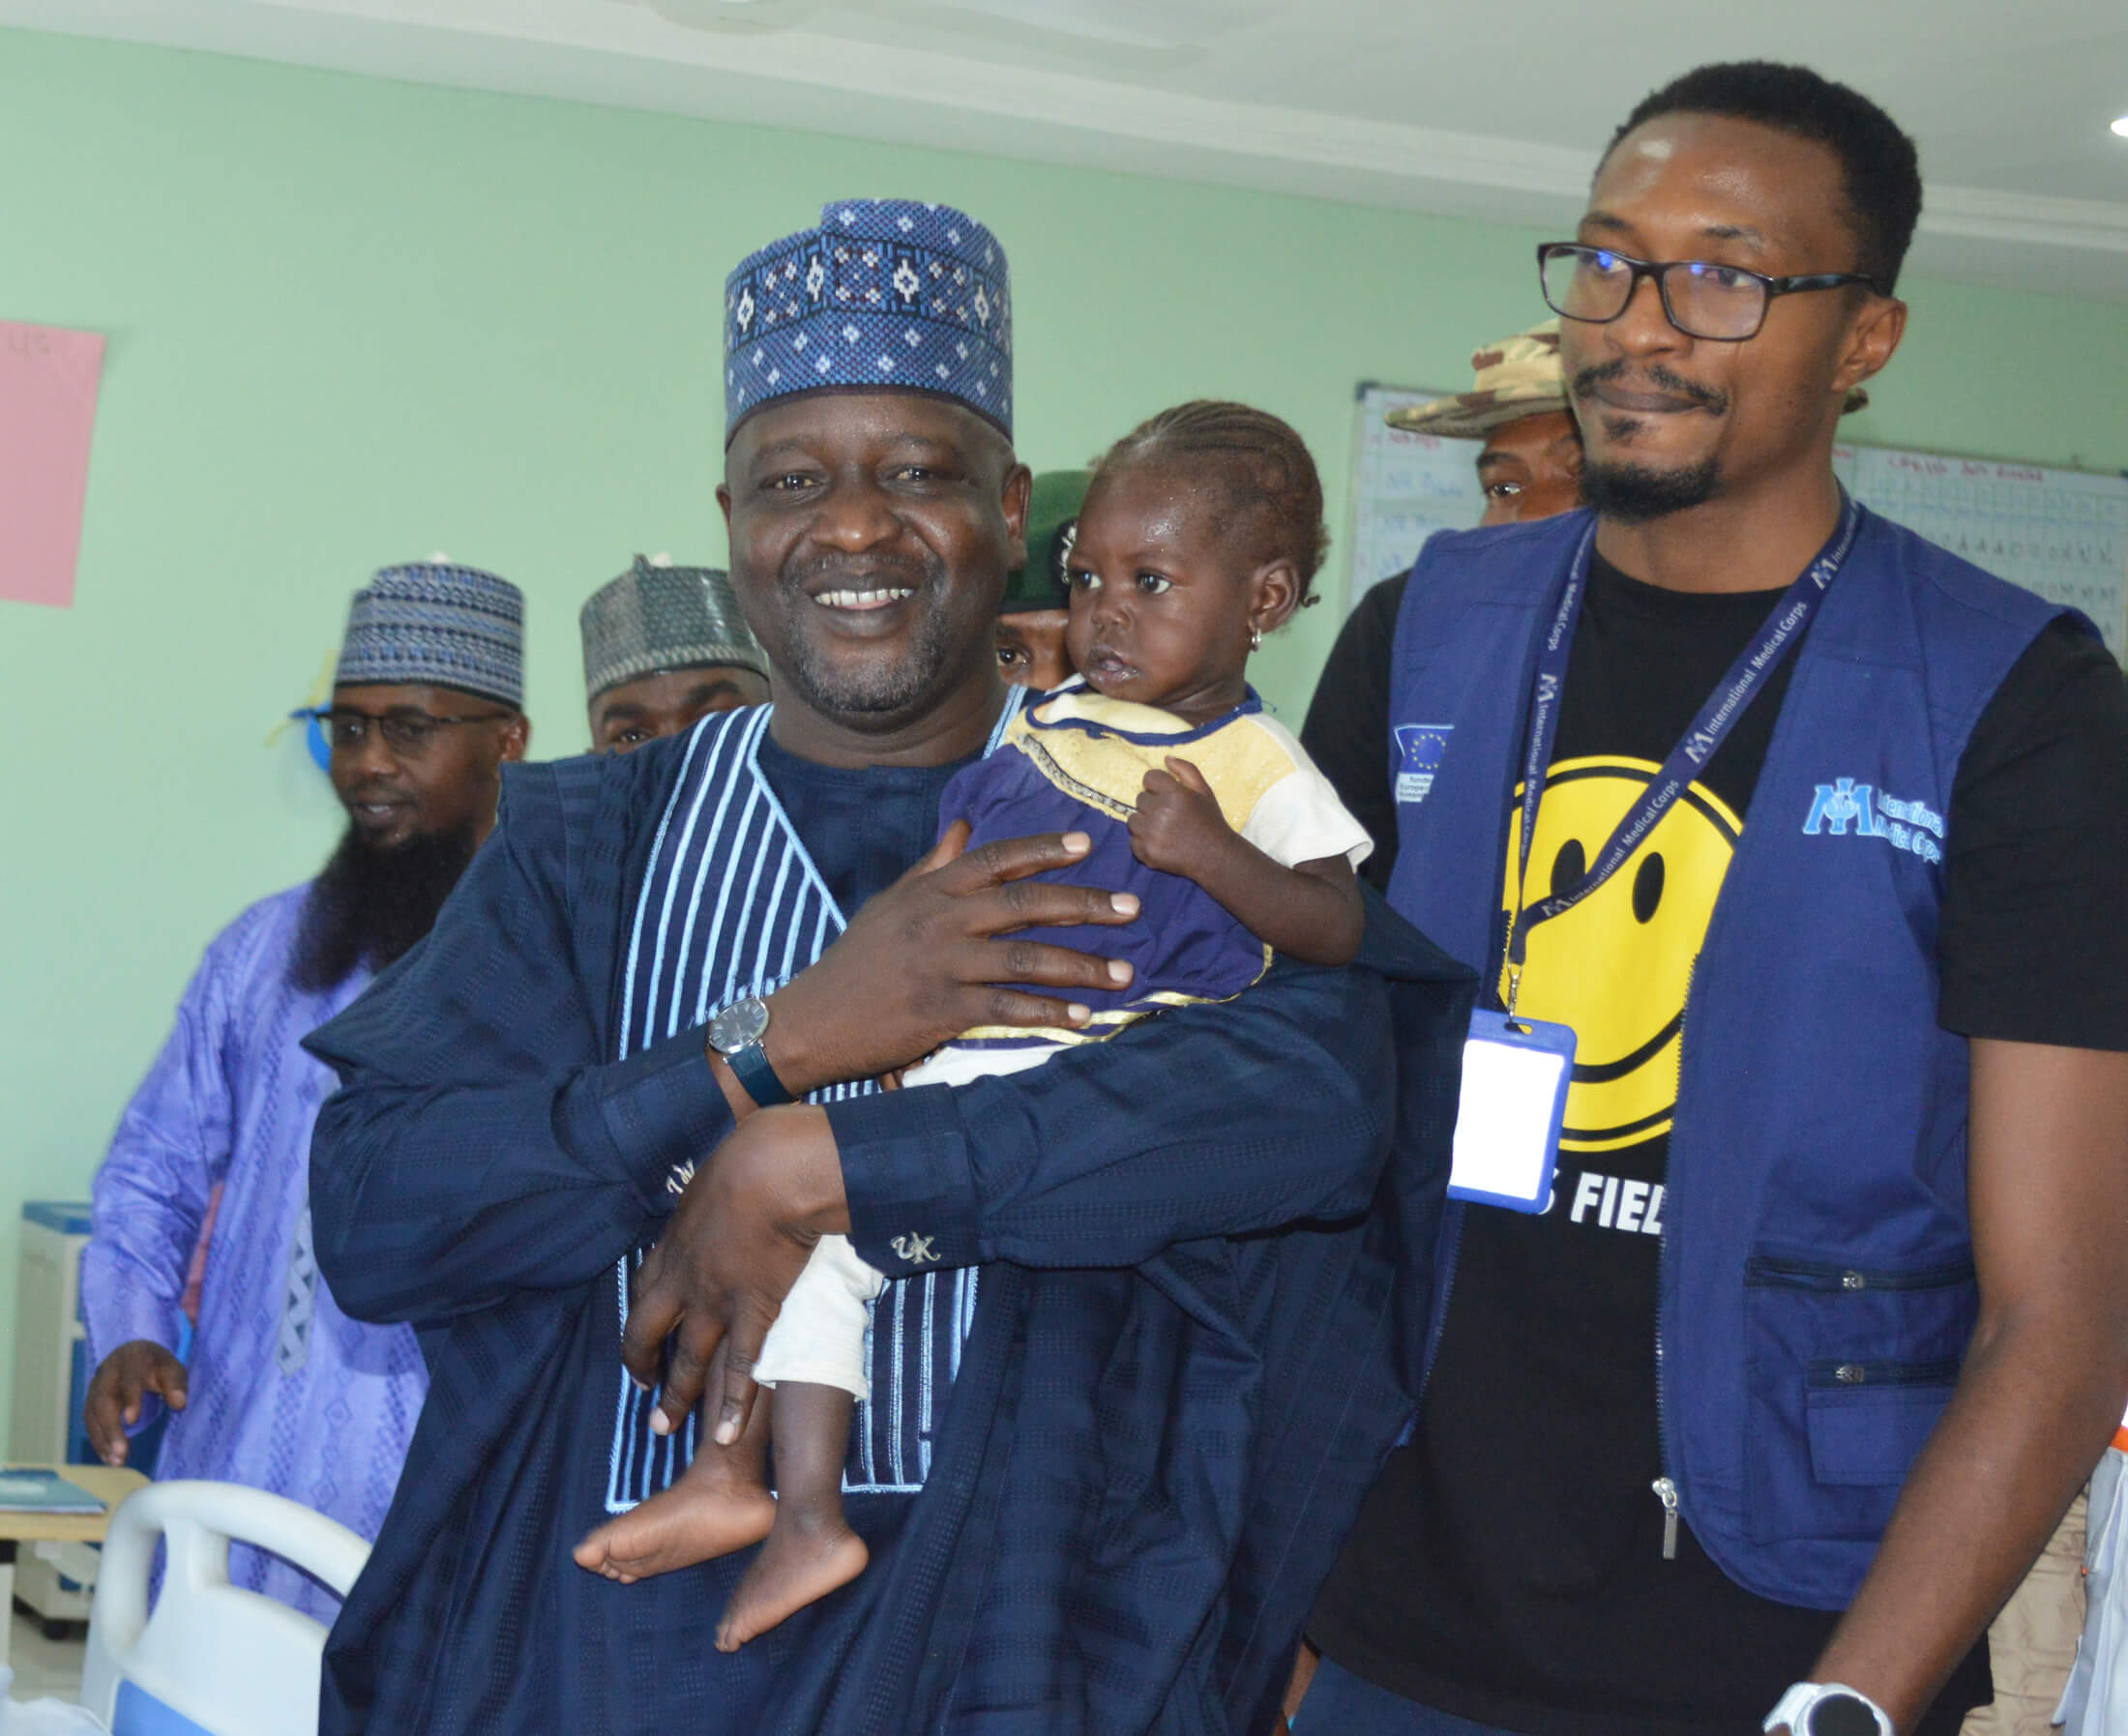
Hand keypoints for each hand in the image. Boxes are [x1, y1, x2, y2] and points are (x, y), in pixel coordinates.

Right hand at [84, 1340, 187, 1465]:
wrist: (134, 1354)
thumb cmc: (157, 1365)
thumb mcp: (173, 1368)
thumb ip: (177, 1384)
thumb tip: (180, 1404)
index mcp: (132, 1359)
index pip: (130, 1380)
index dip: (130, 1399)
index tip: (133, 1420)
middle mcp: (108, 1373)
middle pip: (104, 1401)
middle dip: (112, 1429)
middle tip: (121, 1453)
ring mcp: (95, 1387)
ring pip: (92, 1414)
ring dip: (102, 1439)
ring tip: (116, 1461)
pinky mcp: (89, 1400)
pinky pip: (89, 1422)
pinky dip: (98, 1440)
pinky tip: (108, 1457)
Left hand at [620, 1105, 845, 1447]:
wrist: (775, 1171)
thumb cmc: (752, 1157)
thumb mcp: (714, 1176)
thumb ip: (711, 1201)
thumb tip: (720, 1194)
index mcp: (673, 1243)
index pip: (645, 1291)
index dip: (642, 1320)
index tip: (642, 1340)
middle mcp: (684, 1280)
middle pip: (648, 1333)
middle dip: (642, 1368)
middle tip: (643, 1395)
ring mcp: (716, 1301)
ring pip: (687, 1360)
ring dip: (676, 1397)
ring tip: (666, 1426)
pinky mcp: (753, 1313)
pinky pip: (740, 1369)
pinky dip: (733, 1406)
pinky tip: (724, 1435)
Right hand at [763, 823, 1138, 1093]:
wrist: (810, 1020)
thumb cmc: (854, 962)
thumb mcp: (889, 904)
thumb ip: (933, 867)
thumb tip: (963, 826)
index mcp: (930, 891)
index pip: (994, 859)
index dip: (1042, 849)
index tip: (1086, 844)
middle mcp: (939, 922)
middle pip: (1023, 904)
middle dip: (1083, 904)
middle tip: (1132, 906)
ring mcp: (941, 966)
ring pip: (1024, 958)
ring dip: (1080, 966)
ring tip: (1124, 972)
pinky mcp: (941, 1011)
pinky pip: (1006, 1009)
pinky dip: (1047, 1013)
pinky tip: (1082, 1018)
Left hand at [1129, 756, 1236, 878]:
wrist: (1216, 857)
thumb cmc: (1209, 822)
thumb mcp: (1204, 791)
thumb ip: (1186, 770)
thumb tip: (1165, 758)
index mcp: (1175, 794)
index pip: (1148, 778)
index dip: (1158, 786)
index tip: (1168, 796)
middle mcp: (1161, 813)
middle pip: (1139, 799)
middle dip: (1152, 805)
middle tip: (1170, 817)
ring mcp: (1152, 834)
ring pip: (1132, 820)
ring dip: (1145, 824)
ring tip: (1165, 830)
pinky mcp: (1147, 853)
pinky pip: (1133, 842)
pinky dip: (1144, 843)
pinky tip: (1162, 844)